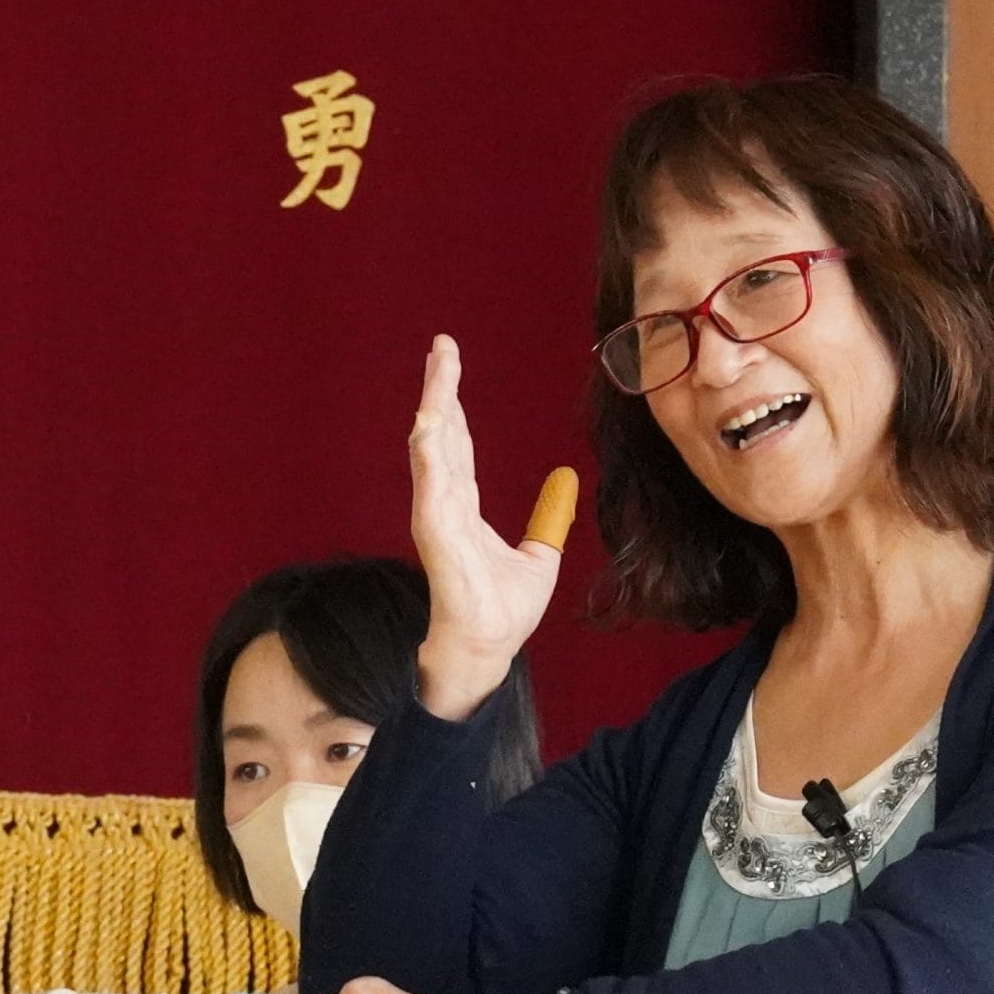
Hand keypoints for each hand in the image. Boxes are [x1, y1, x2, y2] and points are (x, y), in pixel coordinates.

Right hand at [409, 335, 572, 719]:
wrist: (490, 648)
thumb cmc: (503, 610)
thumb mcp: (539, 557)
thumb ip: (548, 517)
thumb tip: (565, 478)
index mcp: (464, 505)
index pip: (457, 442)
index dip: (452, 401)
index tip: (448, 360)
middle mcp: (446, 504)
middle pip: (441, 435)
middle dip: (440, 389)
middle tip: (442, 345)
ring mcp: (439, 520)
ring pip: (432, 454)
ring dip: (433, 412)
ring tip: (437, 374)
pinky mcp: (439, 540)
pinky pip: (432, 492)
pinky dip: (429, 458)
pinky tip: (427, 426)